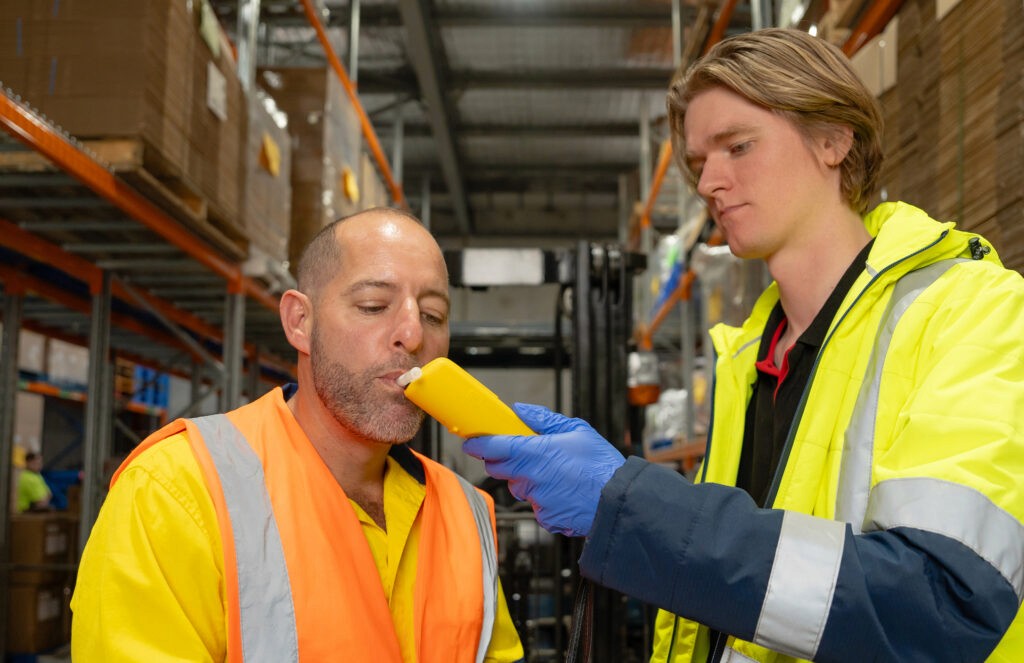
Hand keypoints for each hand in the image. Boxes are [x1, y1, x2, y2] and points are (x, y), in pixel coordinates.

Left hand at [463, 403, 624, 536]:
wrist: (619, 500)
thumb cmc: (602, 464)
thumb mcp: (576, 430)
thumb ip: (543, 419)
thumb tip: (520, 411)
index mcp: (535, 452)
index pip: (494, 447)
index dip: (478, 444)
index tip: (471, 441)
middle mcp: (531, 478)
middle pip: (498, 469)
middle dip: (502, 461)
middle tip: (518, 453)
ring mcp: (536, 500)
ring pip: (518, 487)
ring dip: (526, 479)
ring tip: (554, 473)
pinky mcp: (545, 517)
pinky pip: (535, 505)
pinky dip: (543, 498)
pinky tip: (562, 491)